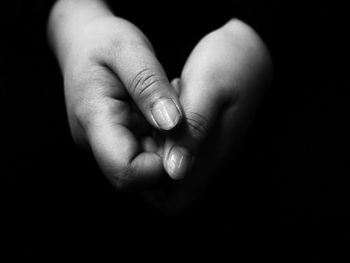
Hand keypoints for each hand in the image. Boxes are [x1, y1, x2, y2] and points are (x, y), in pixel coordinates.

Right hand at [48, 0, 183, 189]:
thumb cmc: (102, 40)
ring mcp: (105, 142)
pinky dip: (162, 140)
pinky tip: (166, 114)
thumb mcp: (128, 49)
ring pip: (143, 169)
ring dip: (167, 148)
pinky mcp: (115, 139)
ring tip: (172, 110)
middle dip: (168, 157)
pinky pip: (144, 153)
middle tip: (181, 118)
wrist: (82, 41)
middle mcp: (96, 141)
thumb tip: (172, 124)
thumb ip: (149, 87)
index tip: (181, 136)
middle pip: (137, 178)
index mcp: (93, 119)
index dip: (160, 167)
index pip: (126, 171)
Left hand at [145, 19, 272, 213]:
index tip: (146, 148)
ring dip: (155, 147)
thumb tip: (175, 171)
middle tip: (148, 129)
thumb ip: (194, 130)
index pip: (176, 200)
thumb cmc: (231, 65)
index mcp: (213, 153)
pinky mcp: (203, 136)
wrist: (251, 51)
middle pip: (170, 190)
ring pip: (170, 168)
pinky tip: (166, 110)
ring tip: (158, 114)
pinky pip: (175, 148)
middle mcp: (210, 158)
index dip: (152, 185)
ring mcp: (207, 147)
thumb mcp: (209, 90)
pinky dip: (162, 134)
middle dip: (150, 165)